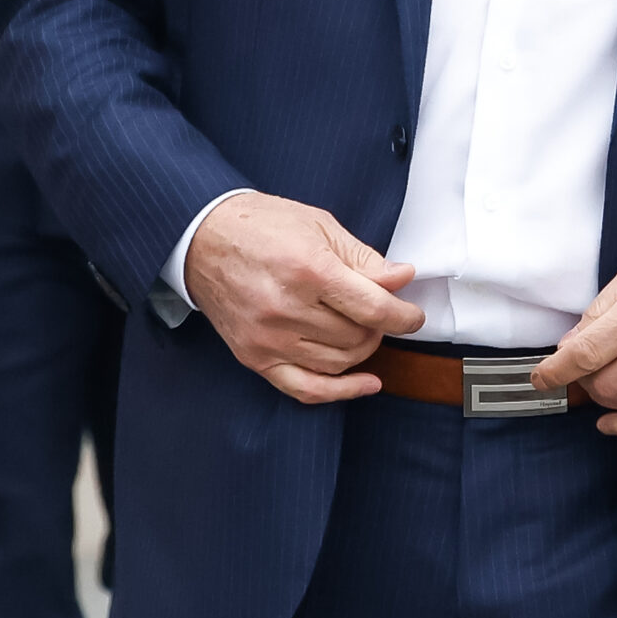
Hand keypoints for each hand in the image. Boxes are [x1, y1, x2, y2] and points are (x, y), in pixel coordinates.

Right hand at [181, 192, 422, 403]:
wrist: (202, 239)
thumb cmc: (262, 226)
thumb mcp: (321, 226)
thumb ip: (365, 259)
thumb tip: (402, 278)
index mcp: (308, 270)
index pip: (374, 308)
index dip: (404, 316)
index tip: (414, 316)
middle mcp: (286, 309)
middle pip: (358, 338)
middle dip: (380, 327)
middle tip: (379, 311)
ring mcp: (268, 338)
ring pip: (339, 363)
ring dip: (361, 350)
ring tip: (361, 329)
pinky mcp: (254, 357)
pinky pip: (305, 389)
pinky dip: (341, 391)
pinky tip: (366, 383)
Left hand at [532, 200, 616, 438]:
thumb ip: (603, 306)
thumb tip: (571, 344)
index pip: (584, 354)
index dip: (554, 372)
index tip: (541, 377)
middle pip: (603, 384)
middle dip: (581, 380)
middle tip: (581, 367)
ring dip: (604, 397)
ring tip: (603, 380)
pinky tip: (611, 422)